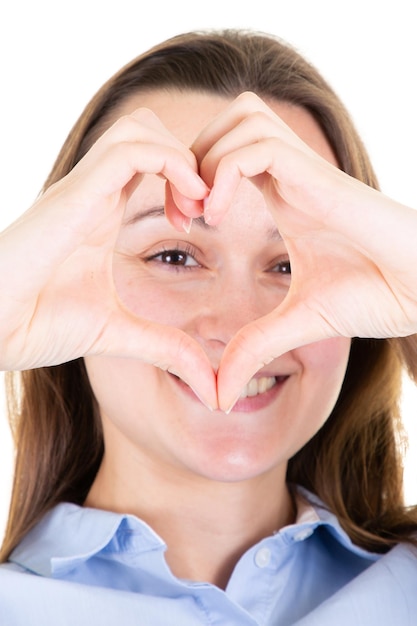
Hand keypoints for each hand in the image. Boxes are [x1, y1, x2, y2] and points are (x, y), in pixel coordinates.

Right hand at [0, 107, 216, 409]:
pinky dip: (171, 164)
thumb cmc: (37, 324)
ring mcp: (85, 188)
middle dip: (191, 159)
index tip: (203, 221)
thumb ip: (165, 347)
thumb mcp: (118, 332)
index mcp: (104, 212)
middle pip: (150, 131)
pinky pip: (131, 149)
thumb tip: (210, 382)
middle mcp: (96, 192)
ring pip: (143, 128)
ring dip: (183, 159)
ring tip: (196, 207)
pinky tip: (185, 210)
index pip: (153, 161)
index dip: (189, 180)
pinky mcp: (76, 193)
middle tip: (204, 207)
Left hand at [192, 92, 416, 410]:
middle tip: (182, 212)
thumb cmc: (375, 295)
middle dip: (191, 157)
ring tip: (203, 212)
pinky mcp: (320, 177)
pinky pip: (258, 146)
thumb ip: (254, 346)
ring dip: (208, 158)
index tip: (179, 223)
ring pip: (240, 117)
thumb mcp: (299, 323)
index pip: (224, 153)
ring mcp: (307, 170)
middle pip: (226, 122)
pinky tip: (220, 215)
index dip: (192, 177)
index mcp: (284, 194)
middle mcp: (292, 173)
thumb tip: (217, 393)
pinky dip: (227, 171)